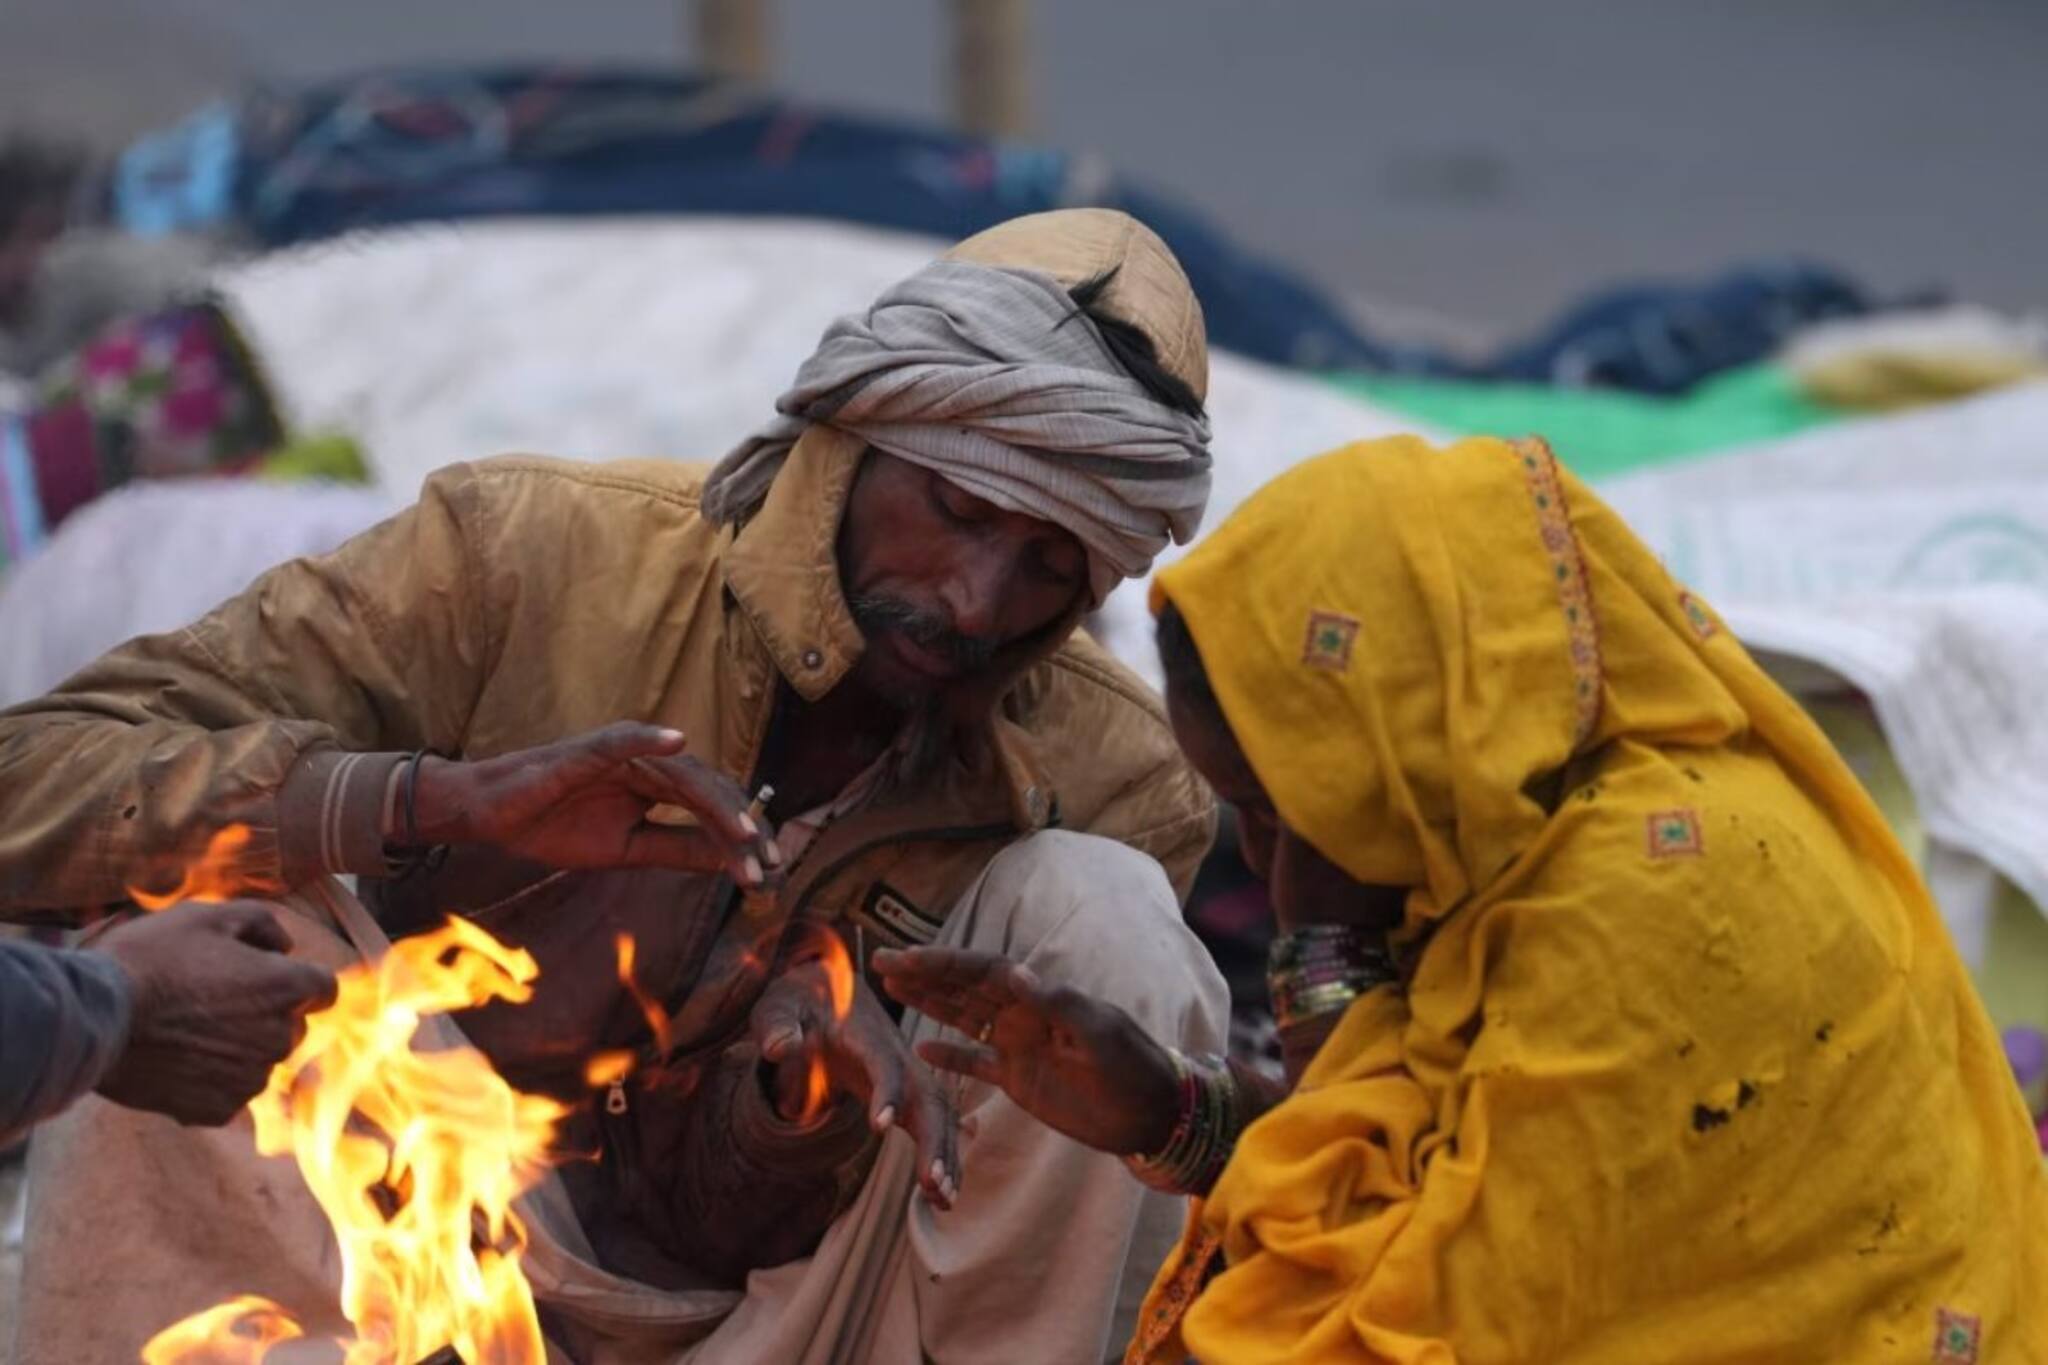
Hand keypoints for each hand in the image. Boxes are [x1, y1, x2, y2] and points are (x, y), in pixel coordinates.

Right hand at [92, 902, 337, 1125]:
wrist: (95, 1017)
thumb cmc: (151, 958)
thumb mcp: (209, 915)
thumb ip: (262, 923)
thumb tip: (286, 945)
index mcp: (285, 988)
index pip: (324, 988)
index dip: (297, 980)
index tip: (265, 978)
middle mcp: (277, 1038)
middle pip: (292, 1027)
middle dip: (266, 1015)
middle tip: (213, 1002)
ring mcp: (248, 1079)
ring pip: (260, 1062)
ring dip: (238, 1049)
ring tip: (189, 1031)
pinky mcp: (216, 1110)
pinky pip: (229, 1094)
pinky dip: (210, 1081)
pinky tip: (177, 1061)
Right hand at [406, 722, 779, 888]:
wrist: (493, 817)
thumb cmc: (554, 826)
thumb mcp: (626, 850)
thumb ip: (676, 848)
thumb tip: (727, 860)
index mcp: (658, 786)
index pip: (712, 808)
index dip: (742, 837)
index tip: (767, 873)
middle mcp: (649, 764)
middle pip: (709, 791)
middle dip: (742, 827)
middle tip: (768, 863)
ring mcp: (621, 754)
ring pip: (682, 774)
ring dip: (716, 802)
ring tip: (746, 833)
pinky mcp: (587, 749)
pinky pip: (622, 740)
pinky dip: (650, 738)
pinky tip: (679, 743)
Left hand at [751, 932, 960, 1207]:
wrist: (824, 989)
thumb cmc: (798, 1002)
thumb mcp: (779, 1006)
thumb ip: (777, 1025)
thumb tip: (780, 1047)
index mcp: (866, 1034)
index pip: (883, 1063)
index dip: (887, 1091)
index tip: (881, 1127)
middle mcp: (898, 1054)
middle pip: (927, 1094)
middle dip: (935, 1138)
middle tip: (934, 1184)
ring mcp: (906, 1073)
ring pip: (938, 1113)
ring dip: (945, 1153)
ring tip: (942, 1200)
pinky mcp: (905, 1091)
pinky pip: (933, 1123)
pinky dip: (942, 1155)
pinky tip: (941, 1196)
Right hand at [873, 947, 1179, 1156]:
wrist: (1154, 1113)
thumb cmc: (1134, 1067)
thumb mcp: (1099, 1033)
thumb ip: (1056, 1003)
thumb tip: (1014, 971)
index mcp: (1040, 997)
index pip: (982, 971)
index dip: (943, 962)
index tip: (905, 956)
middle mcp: (1023, 1015)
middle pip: (964, 987)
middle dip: (923, 973)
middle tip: (880, 961)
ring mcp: (1018, 1046)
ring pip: (963, 1018)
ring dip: (929, 1002)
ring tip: (892, 987)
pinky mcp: (1019, 1080)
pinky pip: (975, 1062)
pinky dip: (949, 1055)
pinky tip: (920, 1045)